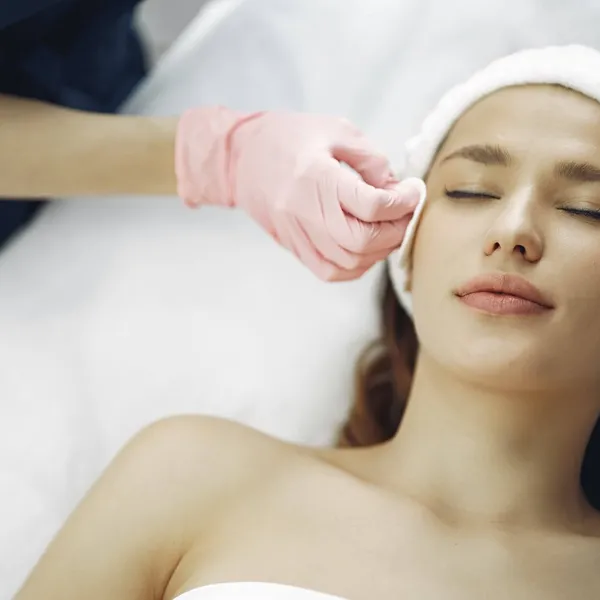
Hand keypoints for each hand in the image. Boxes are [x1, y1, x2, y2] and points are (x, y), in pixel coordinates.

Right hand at [176, 106, 423, 280]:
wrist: (241, 158)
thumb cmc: (288, 137)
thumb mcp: (336, 130)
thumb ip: (371, 160)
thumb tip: (397, 189)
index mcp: (316, 177)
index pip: (370, 205)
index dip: (402, 203)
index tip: (412, 192)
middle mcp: (304, 211)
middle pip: (361, 240)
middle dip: (395, 230)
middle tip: (405, 213)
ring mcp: (297, 234)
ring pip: (349, 262)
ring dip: (379, 250)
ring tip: (388, 229)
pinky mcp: (293, 247)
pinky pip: (330, 272)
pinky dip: (356, 266)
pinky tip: (366, 248)